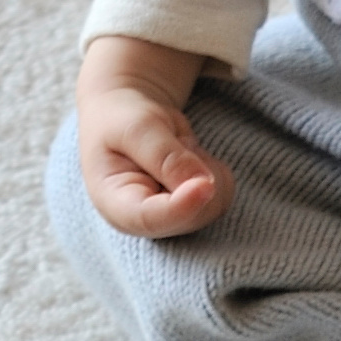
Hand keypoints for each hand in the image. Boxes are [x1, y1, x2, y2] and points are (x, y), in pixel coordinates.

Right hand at [74, 35, 230, 237]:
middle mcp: (145, 221)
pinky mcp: (196, 210)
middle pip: (191, 214)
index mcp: (116, 204)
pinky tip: (186, 159)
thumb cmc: (120, 121)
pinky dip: (213, 168)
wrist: (124, 119)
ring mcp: (173, 218)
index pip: (150, 219)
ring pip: (213, 204)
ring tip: (174, 148)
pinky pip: (224, 193)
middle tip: (170, 140)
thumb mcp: (135, 126)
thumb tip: (204, 185)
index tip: (205, 185)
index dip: (181, 206)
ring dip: (203, 166)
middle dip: (193, 171)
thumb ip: (164, 155)